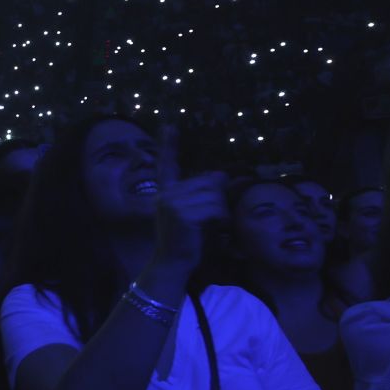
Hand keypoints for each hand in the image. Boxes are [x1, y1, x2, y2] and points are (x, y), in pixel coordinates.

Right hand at [149, 130, 226, 271]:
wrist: (172, 263)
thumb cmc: (185, 241)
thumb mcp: (194, 214)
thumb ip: (204, 194)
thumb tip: (223, 175)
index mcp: (166, 192)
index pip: (167, 164)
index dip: (169, 145)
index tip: (169, 126)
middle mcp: (167, 194)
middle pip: (208, 182)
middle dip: (218, 198)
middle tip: (215, 218)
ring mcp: (172, 203)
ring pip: (214, 195)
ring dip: (222, 210)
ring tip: (215, 225)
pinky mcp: (183, 214)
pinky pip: (214, 207)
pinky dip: (222, 218)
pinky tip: (217, 227)